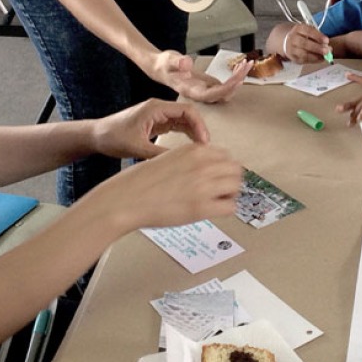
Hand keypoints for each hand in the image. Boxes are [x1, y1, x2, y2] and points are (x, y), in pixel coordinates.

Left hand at [93, 98, 208, 159]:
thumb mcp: (137, 147)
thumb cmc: (112, 137)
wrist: (96, 136)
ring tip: (199, 150)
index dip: (199, 125)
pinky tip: (189, 148)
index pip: (187, 111)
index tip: (204, 142)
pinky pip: (176, 127)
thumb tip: (181, 161)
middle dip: (199, 130)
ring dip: (193, 133)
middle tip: (205, 148)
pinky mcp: (155, 123)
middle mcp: (159, 108)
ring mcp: (158, 116)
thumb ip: (160, 154)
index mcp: (156, 108)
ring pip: (183, 121)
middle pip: (188, 115)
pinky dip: (184, 136)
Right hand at [102, 142, 242, 228]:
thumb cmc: (141, 181)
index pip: (226, 155)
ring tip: (216, 201)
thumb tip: (209, 168)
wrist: (125, 199)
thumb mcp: (168, 157)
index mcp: (194, 150)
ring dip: (230, 193)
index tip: (218, 177)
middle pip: (236, 169)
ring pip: (237, 186)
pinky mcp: (201, 208)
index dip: (223, 167)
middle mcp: (203, 165)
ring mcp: (204, 186)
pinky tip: (213, 210)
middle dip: (230, 179)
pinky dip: (226, 209)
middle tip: (221, 190)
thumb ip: (190, 160)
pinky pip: (231, 207)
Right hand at [150, 49, 248, 102]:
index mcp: (190, 90)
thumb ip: (177, 62)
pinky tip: (239, 65)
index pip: (210, 95)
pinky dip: (235, 76)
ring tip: (247, 63)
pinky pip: (225, 85)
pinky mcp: (209, 85)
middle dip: (237, 81)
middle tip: (247, 65)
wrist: (161, 67)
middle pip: (222, 94)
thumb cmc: (164, 65)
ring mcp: (205, 90)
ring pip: (226, 90)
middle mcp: (199, 93)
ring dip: (239, 78)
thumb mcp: (169, 60)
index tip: (237, 80)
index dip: (225, 89)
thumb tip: (187, 63)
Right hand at [280, 23, 329, 63]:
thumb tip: (327, 46)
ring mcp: (291, 49)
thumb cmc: (303, 36)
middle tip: (327, 51)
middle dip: (317, 48)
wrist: (287, 41)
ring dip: (315, 56)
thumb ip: (317, 37)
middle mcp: (293, 38)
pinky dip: (313, 60)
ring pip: (303, 54)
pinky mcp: (293, 57)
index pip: (308, 31)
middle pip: (304, 43)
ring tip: (325, 57)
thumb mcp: (309, 32)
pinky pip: (303, 60)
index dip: (318, 36)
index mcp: (298, 29)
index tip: (327, 40)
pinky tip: (320, 59)